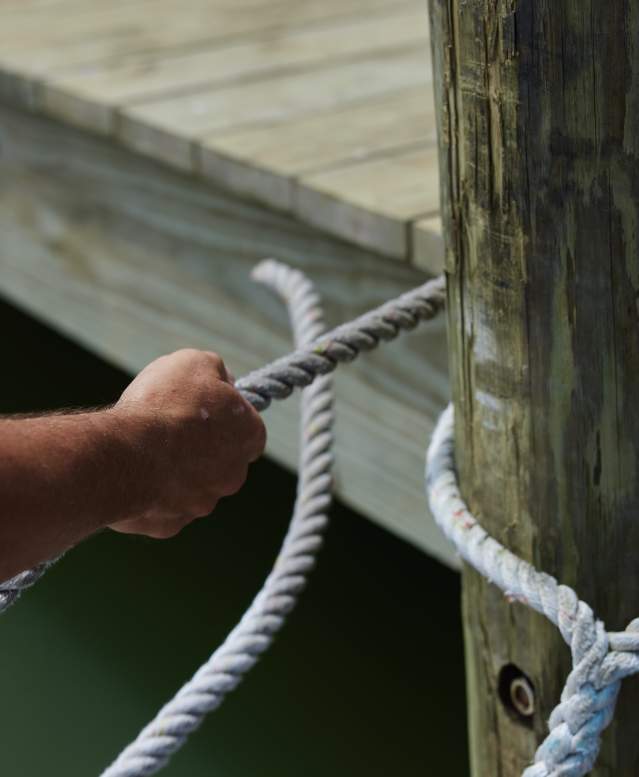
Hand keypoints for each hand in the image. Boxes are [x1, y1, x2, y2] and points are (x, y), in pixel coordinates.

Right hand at [109, 349, 265, 538]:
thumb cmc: (165, 404)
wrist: (127, 453)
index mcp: (249, 436)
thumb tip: (221, 379)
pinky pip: (161, 507)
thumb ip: (215, 370)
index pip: (248, 427)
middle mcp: (233, 476)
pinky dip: (148, 492)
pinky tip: (131, 474)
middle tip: (168, 427)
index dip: (224, 414)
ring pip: (190, 486)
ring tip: (143, 449)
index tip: (200, 405)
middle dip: (198, 446)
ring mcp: (202, 504)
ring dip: (173, 470)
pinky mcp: (170, 525)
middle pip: (220, 459)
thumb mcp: (195, 362)